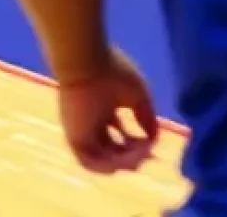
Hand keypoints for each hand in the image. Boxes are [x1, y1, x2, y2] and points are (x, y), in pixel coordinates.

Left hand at [56, 47, 158, 174]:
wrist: (86, 61)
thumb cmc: (113, 70)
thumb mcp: (138, 95)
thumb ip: (147, 118)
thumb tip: (153, 139)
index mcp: (103, 109)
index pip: (120, 136)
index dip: (137, 145)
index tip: (151, 143)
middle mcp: (92, 122)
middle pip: (113, 150)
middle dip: (132, 157)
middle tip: (147, 155)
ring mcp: (82, 130)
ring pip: (102, 159)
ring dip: (123, 163)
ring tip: (137, 155)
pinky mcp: (73, 136)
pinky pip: (88, 162)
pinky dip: (107, 166)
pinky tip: (124, 159)